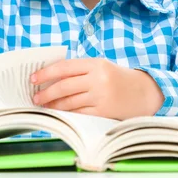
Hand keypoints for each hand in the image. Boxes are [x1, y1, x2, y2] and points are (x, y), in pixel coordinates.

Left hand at [31, 58, 164, 119]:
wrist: (145, 92)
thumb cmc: (117, 78)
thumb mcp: (101, 67)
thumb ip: (79, 70)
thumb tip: (50, 77)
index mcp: (96, 64)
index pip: (64, 67)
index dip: (46, 73)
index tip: (33, 78)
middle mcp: (98, 79)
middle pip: (64, 86)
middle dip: (46, 92)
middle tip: (35, 97)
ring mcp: (101, 96)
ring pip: (69, 101)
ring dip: (53, 105)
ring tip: (44, 106)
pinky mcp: (104, 111)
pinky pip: (80, 113)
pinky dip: (67, 113)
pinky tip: (59, 113)